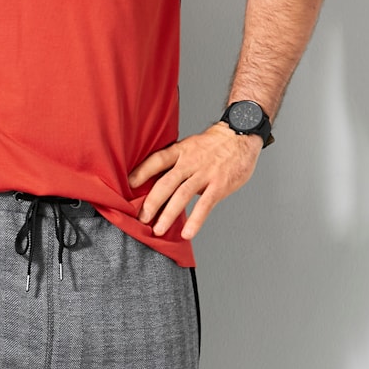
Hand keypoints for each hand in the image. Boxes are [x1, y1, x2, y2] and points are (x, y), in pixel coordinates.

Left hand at [127, 124, 262, 239]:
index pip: (157, 160)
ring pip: (182, 196)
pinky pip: (205, 205)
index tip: (128, 185)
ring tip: (158, 230)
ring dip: (168, 214)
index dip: (141, 172)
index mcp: (181, 150)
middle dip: (151, 202)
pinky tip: (187, 233)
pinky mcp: (219, 185)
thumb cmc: (213, 144)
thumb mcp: (190, 146)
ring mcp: (205, 174)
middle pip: (166, 183)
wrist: (241, 135)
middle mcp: (190, 162)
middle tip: (141, 218)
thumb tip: (157, 179)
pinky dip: (196, 220)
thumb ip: (176, 162)